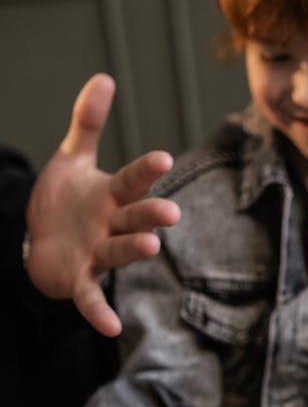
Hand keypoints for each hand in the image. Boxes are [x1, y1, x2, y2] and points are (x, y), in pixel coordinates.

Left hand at [24, 73, 180, 336]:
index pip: (132, 180)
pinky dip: (100, 312)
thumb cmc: (63, 201)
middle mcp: (111, 226)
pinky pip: (91, 297)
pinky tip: (112, 328)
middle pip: (134, 218)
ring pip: (118, 252)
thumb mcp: (71, 159)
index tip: (163, 159)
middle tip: (171, 214)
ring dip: (133, 250)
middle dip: (151, 215)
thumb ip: (88, 122)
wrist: (38, 240)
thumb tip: (103, 78)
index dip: (146, 170)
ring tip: (151, 246)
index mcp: (111, 195)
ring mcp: (97, 254)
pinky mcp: (79, 280)